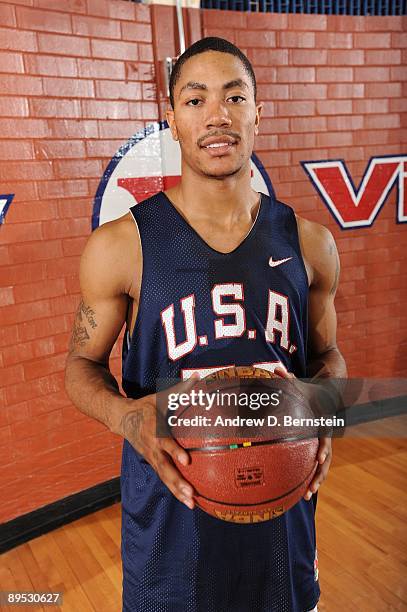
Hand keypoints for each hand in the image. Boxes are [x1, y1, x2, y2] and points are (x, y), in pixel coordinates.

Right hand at [119, 374, 198, 509]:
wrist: (121, 418)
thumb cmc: (145, 407)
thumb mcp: (159, 397)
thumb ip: (179, 390)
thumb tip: (197, 378)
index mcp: (154, 432)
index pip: (165, 443)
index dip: (175, 452)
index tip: (187, 460)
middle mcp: (152, 448)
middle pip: (165, 468)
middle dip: (178, 482)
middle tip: (191, 494)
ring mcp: (151, 458)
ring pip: (165, 478)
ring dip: (178, 491)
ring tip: (192, 504)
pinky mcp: (153, 463)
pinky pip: (165, 479)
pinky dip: (176, 491)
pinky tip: (189, 501)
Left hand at [273, 364, 332, 500]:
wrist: (326, 396)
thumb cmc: (310, 392)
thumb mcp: (300, 385)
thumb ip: (289, 379)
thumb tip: (275, 368)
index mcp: (322, 424)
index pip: (325, 439)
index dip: (323, 449)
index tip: (318, 460)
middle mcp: (324, 436)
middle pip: (326, 459)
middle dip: (319, 475)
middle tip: (311, 489)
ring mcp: (322, 443)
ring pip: (323, 466)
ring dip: (316, 481)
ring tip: (305, 496)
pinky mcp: (317, 448)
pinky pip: (315, 465)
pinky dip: (309, 476)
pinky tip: (300, 490)